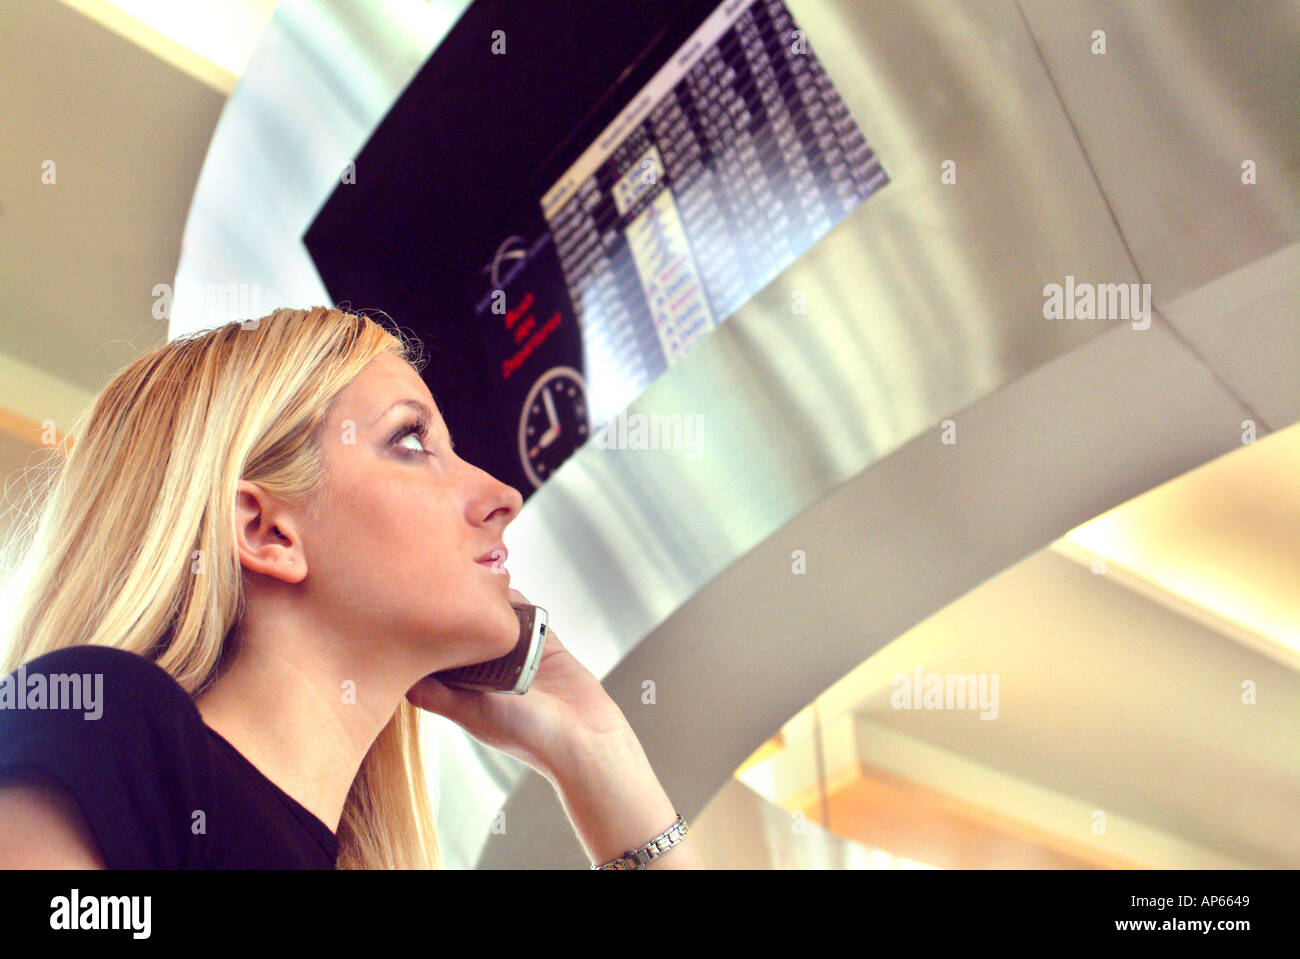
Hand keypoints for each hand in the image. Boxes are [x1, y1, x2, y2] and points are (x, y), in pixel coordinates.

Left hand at [405, 588, 630, 779]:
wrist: (581, 735)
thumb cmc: (526, 733)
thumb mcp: (469, 713)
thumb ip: (436, 695)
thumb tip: (397, 678)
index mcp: (469, 691)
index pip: (440, 656)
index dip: (426, 635)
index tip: (408, 611)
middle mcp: (492, 672)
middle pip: (466, 632)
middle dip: (454, 611)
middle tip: (437, 585)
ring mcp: (519, 655)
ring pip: (495, 619)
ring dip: (486, 601)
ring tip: (469, 581)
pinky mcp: (545, 643)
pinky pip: (527, 614)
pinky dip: (517, 601)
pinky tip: (504, 590)